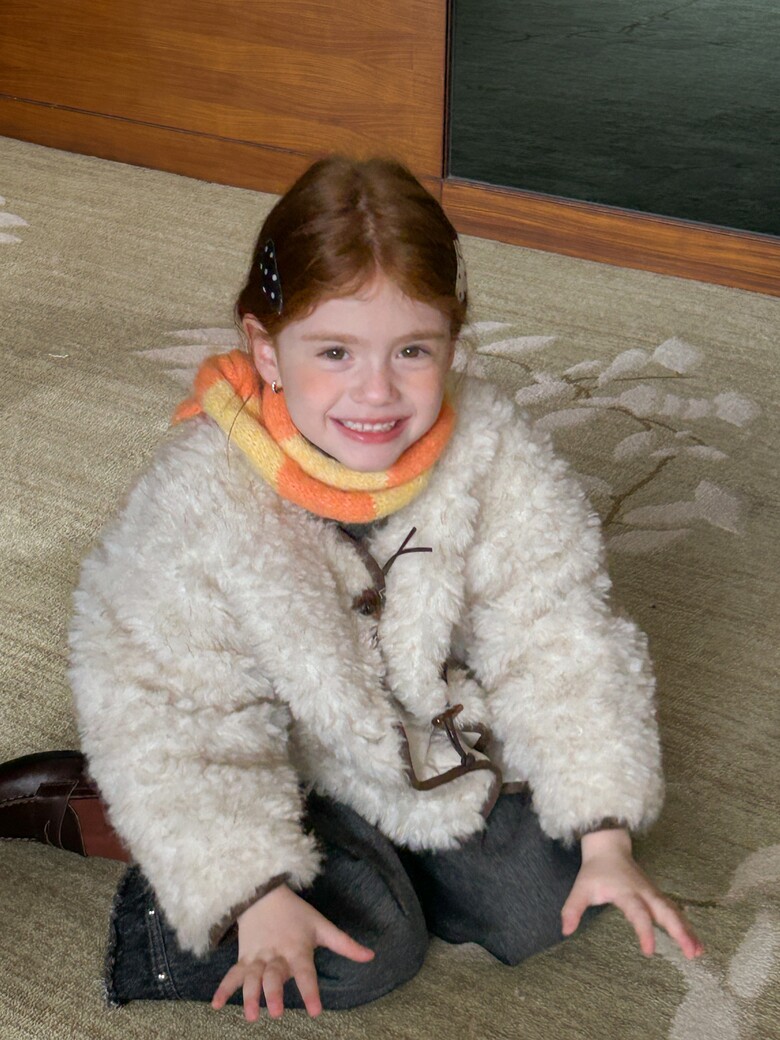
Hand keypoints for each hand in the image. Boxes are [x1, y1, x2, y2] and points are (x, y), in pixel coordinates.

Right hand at [210, 883, 373, 1020]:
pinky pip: (232, 974)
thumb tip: (371, 956)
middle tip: (276, 1012)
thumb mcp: (321, 926)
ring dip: (250, 995)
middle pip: (274, 975)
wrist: (264, 894)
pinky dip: (223, 989)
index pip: (306, 972)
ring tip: (252, 1015)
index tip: (316, 1010)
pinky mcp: (244, 958)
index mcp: (297, 949)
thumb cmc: (296, 914)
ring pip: (252, 977)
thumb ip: (345, 944)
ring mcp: (257, 957)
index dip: (311, 990)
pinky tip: (216, 1005)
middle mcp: (276, 955)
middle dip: (274, 993)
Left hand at [561, 828, 703, 959]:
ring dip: (687, 931)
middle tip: (691, 953)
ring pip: (674, 912)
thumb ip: (572, 909)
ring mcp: (653, 893)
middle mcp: (644, 893)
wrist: (609, 847)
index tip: (649, 951)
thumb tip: (565, 931)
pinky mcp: (657, 895)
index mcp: (627, 892)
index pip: (638, 913)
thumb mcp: (581, 888)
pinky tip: (695, 942)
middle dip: (679, 932)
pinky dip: (685, 926)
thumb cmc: (596, 870)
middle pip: (666, 912)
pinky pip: (674, 911)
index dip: (644, 931)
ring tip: (699, 952)